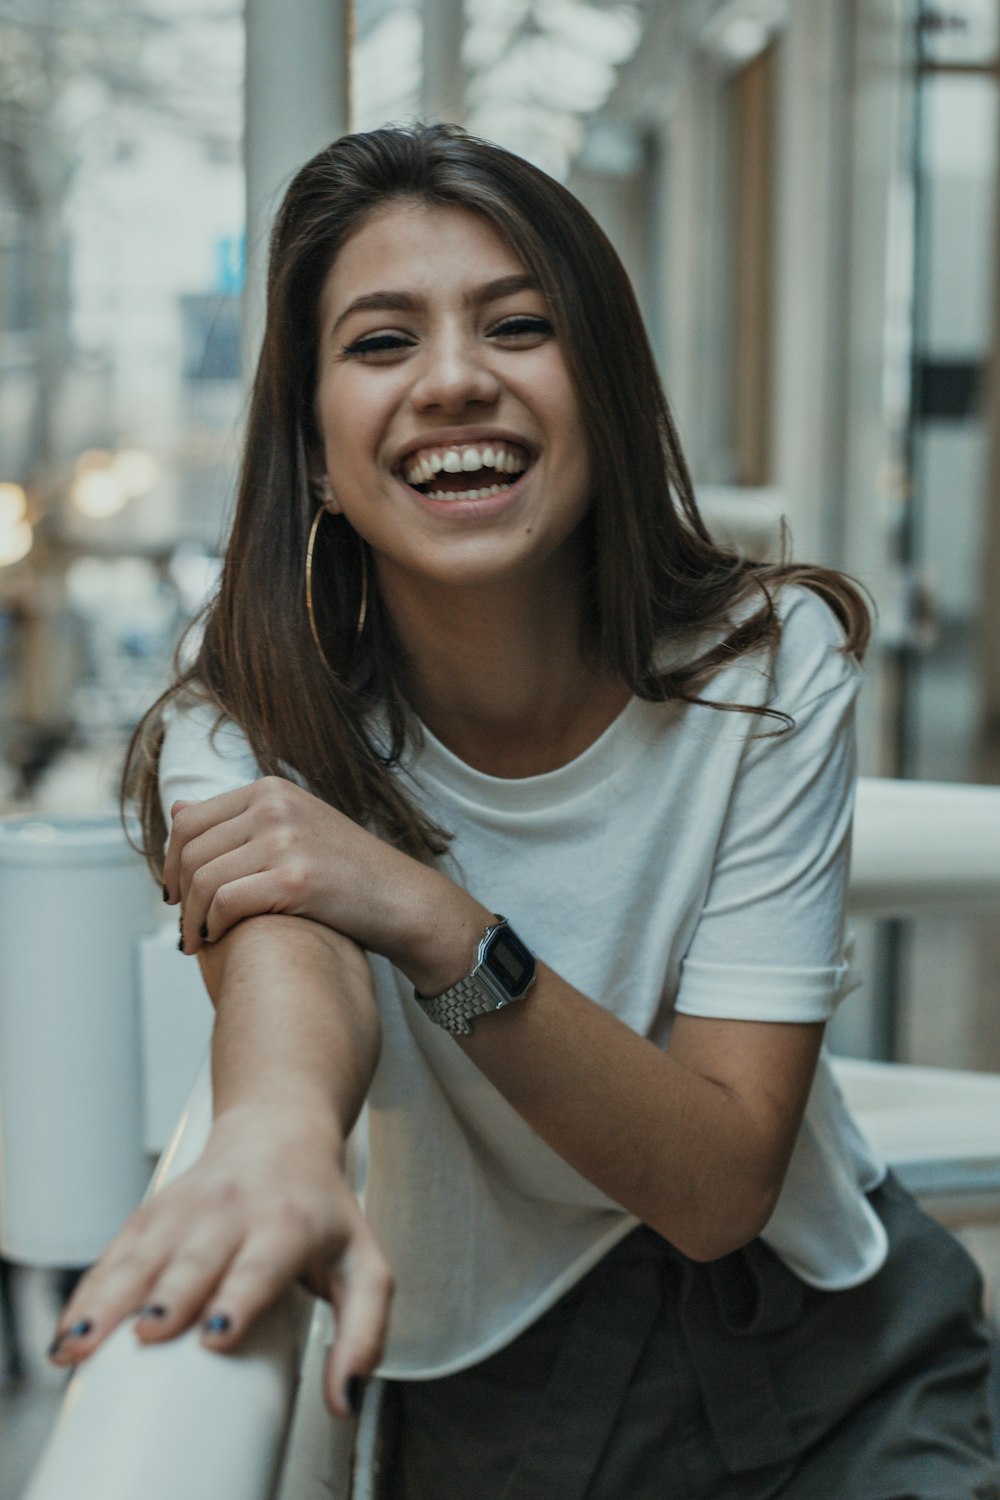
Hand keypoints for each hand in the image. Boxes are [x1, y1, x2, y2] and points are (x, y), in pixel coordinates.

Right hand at [48, 1104, 392, 1418]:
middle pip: (195, 1259)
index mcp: (288, 1225)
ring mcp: (186, 1210)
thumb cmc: (321, 1207)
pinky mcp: (152, 1213)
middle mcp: (233, 1212)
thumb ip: (364, 1331)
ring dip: (110, 1297)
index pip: (261, 1264)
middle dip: (169, 1296)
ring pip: (143, 1256)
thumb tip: (347, 1398)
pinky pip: (115, 1254)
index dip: (238, 1296)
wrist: (279, 1132)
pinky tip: (70, 1328)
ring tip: (83, 1339)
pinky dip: (89, 1291)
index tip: (217, 1331)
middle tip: (150, 1331)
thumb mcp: (362, 1264)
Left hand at [165, 778, 419, 962]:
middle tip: (183, 927)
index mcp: (270, 789)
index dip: (170, 862)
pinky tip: (217, 939)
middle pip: (192, 852)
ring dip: (190, 918)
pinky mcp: (294, 878)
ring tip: (195, 941)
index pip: (189, 821)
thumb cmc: (345, 870)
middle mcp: (274, 806)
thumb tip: (176, 808)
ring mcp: (285, 840)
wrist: (400, 898)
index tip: (174, 893)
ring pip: (203, 880)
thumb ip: (236, 819)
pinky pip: (225, 903)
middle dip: (178, 895)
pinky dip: (211, 926)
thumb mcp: (291, 827)